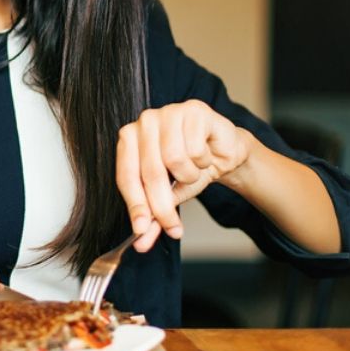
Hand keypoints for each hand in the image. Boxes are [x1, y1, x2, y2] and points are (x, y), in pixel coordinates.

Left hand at [115, 99, 253, 251]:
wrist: (222, 152)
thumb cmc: (189, 168)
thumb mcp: (169, 196)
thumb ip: (153, 217)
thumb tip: (142, 241)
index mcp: (129, 139)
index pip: (127, 176)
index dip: (135, 206)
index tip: (141, 231)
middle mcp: (144, 122)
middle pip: (150, 172)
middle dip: (163, 206)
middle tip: (174, 228)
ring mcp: (168, 112)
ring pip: (175, 159)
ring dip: (189, 175)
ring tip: (193, 169)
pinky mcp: (192, 110)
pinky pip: (195, 148)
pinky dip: (203, 161)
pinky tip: (204, 154)